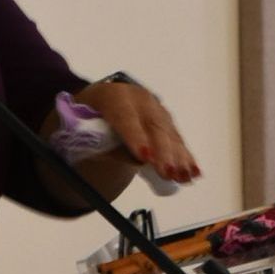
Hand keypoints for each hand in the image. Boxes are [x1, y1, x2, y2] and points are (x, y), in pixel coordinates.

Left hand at [84, 79, 200, 182]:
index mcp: (114, 96)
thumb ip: (94, 141)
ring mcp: (156, 110)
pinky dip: (186, 156)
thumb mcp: (80, 124)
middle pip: (153, 126)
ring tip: (184, 177)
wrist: (103, 100)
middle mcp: (140, 100)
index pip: (125, 117)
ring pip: (169, 133)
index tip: (143, 157)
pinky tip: (194, 173)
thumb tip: (123, 159)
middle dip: (162, 151)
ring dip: (178, 157)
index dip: (135, 137)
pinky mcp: (166, 122)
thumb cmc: (87, 115)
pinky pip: (177, 140)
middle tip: (167, 173)